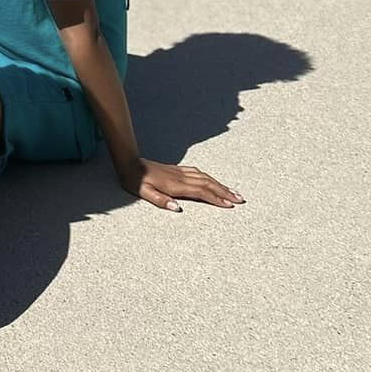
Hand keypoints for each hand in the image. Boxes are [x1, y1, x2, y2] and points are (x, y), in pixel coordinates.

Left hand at [120, 157, 243, 211]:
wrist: (130, 163)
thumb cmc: (135, 181)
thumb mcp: (143, 192)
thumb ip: (160, 200)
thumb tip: (177, 208)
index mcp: (175, 185)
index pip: (201, 192)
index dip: (216, 198)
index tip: (229, 205)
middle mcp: (181, 178)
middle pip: (208, 184)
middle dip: (225, 192)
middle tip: (240, 200)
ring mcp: (180, 173)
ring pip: (205, 177)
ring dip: (221, 185)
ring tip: (233, 192)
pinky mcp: (178, 170)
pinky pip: (199, 173)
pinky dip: (210, 178)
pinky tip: (214, 181)